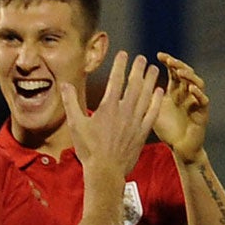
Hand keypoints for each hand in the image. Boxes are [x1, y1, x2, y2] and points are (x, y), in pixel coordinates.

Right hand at [67, 52, 162, 179]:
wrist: (105, 172)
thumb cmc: (88, 149)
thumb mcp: (76, 124)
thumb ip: (71, 102)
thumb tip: (64, 83)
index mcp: (108, 107)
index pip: (116, 80)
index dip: (120, 65)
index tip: (124, 53)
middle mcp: (124, 112)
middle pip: (134, 85)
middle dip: (138, 69)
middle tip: (142, 58)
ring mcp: (135, 122)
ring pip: (145, 96)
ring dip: (149, 81)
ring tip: (153, 69)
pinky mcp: (142, 133)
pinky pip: (152, 113)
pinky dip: (156, 101)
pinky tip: (159, 92)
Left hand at [152, 53, 209, 160]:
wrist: (180, 149)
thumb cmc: (166, 131)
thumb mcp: (151, 109)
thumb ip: (143, 96)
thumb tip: (125, 82)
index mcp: (176, 91)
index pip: (174, 71)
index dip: (169, 62)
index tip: (159, 56)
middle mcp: (188, 94)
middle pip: (187, 73)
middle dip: (179, 65)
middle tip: (169, 61)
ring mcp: (197, 103)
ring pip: (198, 83)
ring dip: (190, 76)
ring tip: (180, 72)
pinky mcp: (203, 115)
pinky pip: (204, 102)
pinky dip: (199, 94)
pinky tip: (191, 89)